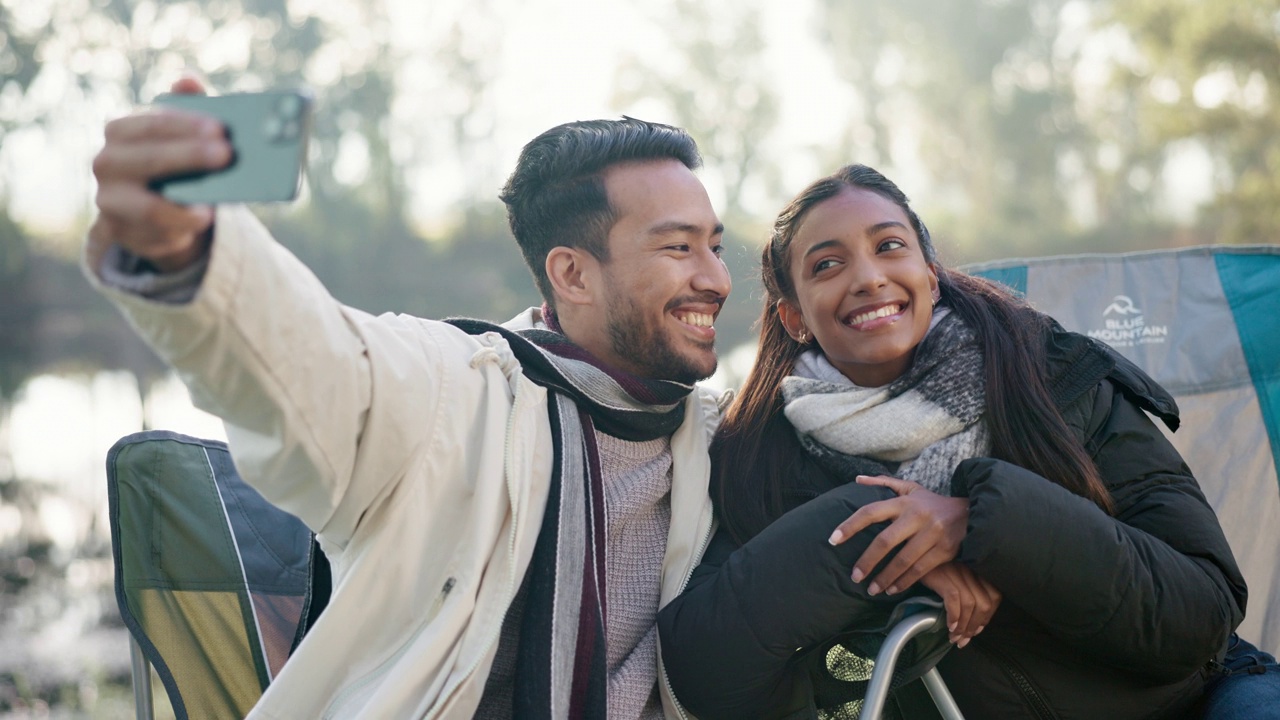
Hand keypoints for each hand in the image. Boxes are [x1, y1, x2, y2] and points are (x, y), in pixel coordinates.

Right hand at [88, 76, 229, 272]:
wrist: (156, 212)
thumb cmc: (173, 164)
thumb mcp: (180, 135)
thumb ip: (186, 107)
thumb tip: (189, 79)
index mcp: (121, 130)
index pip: (154, 123)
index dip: (188, 125)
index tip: (222, 129)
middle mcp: (107, 161)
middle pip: (151, 159)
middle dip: (191, 156)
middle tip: (227, 155)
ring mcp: (109, 199)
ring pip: (148, 205)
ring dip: (184, 205)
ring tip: (213, 205)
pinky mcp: (120, 231)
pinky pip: (153, 233)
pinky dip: (180, 228)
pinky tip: (201, 222)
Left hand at [829, 475, 967, 595]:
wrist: (973, 514)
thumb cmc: (933, 503)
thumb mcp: (912, 489)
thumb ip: (884, 483)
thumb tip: (857, 479)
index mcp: (904, 502)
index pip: (871, 512)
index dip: (850, 525)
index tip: (833, 540)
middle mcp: (916, 516)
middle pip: (885, 541)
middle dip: (867, 561)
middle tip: (854, 576)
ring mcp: (932, 533)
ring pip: (902, 560)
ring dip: (885, 577)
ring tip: (872, 589)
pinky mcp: (944, 549)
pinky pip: (920, 570)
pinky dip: (904, 582)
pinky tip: (892, 589)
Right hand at [919, 562, 1000, 647]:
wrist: (909, 560)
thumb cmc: (931, 572)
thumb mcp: (953, 580)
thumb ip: (965, 594)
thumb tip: (972, 624)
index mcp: (976, 572)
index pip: (994, 596)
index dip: (987, 617)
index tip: (976, 631)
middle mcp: (970, 572)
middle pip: (984, 604)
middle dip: (975, 626)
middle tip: (964, 640)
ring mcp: (957, 573)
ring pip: (970, 604)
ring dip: (964, 626)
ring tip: (954, 638)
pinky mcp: (943, 576)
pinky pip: (954, 600)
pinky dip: (954, 616)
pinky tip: (949, 626)